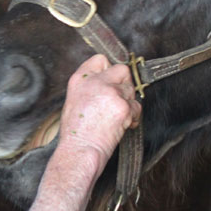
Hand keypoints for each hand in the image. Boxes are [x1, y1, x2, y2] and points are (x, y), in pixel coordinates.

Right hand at [58, 54, 141, 172]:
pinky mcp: (123, 107)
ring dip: (128, 102)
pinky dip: (133, 116)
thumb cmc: (75, 133)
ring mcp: (110, 93)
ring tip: (116, 117)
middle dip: (124, 84)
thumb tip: (108, 82)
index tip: (111, 81)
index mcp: (79, 79)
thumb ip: (89, 86)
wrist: (79, 151)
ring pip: (132, 89)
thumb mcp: (74, 101)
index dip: (109, 70)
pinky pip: (137, 107)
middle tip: (118, 100)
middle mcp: (95, 82)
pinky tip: (122, 124)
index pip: (101, 59)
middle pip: (122, 70)